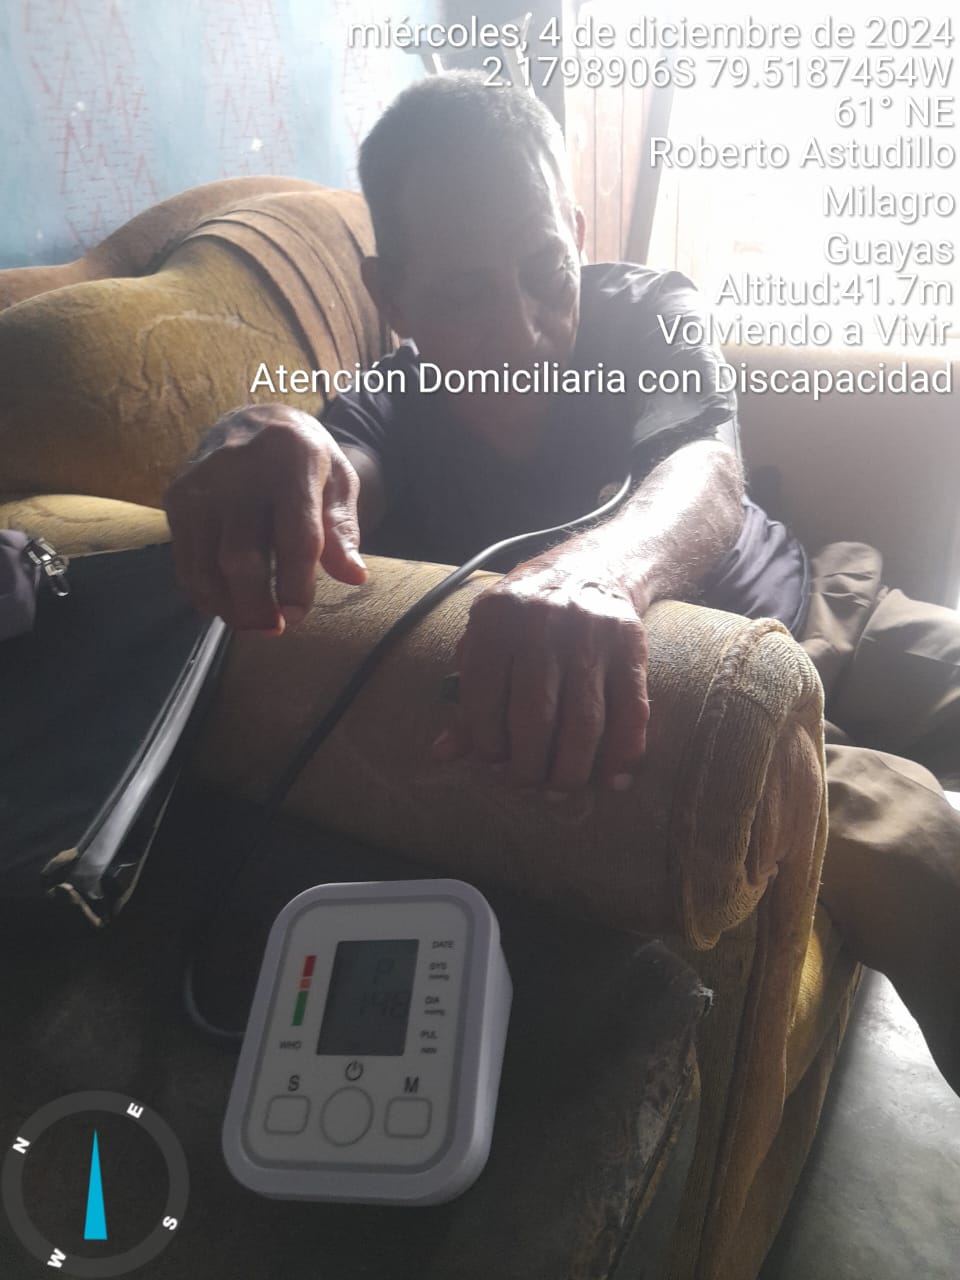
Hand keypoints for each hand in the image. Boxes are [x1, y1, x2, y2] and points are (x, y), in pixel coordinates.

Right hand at [163, 404, 365, 630]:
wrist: (253, 419)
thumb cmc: (304, 461)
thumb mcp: (337, 481)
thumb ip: (343, 528)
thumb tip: (354, 576)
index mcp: (291, 459)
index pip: (294, 535)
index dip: (296, 584)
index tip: (297, 616)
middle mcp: (239, 468)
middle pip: (240, 557)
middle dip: (255, 605)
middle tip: (273, 628)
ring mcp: (201, 483)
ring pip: (204, 564)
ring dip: (226, 606)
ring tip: (251, 623)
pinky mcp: (177, 496)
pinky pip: (183, 558)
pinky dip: (201, 590)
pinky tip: (223, 603)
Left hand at [433, 559, 649, 791]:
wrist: (591, 567)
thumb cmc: (524, 615)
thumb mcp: (486, 639)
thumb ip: (467, 694)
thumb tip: (443, 753)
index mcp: (496, 622)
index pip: (485, 701)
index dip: (486, 745)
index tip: (492, 765)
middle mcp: (543, 627)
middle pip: (535, 718)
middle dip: (528, 767)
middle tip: (526, 786)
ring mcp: (591, 638)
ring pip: (584, 723)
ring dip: (571, 770)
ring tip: (559, 790)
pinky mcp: (630, 649)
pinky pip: (632, 712)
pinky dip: (624, 753)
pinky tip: (612, 780)